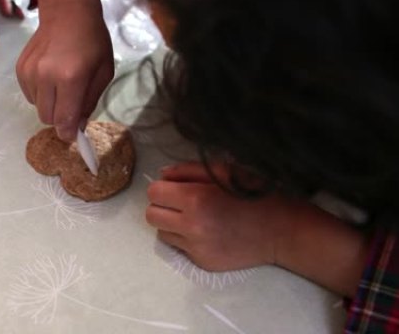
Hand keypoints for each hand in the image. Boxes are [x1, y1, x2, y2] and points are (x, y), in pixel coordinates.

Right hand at [15, 0, 113, 141]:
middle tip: (72, 105)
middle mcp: (46, 77)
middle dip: (60, 118)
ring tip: (62, 84)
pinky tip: (50, 76)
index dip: (69, 134)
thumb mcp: (103, 73)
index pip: (63, 121)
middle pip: (47, 118)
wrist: (68, 11)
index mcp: (71, 78)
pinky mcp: (20, 69)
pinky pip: (29, 95)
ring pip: (37, 108)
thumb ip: (89, 102)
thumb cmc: (92, 41)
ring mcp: (30, 72)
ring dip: (50, 104)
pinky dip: (40, 93)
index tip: (73, 135)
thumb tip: (77, 127)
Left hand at [146, 162, 304, 271]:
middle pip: (151, 215)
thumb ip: (188, 170)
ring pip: (162, 233)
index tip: (175, 188)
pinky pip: (180, 248)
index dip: (162, 188)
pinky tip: (208, 233)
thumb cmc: (255, 195)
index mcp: (195, 198)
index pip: (153, 193)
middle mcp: (191, 225)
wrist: (282, 232)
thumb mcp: (225, 171)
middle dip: (162, 206)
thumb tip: (162, 175)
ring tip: (196, 218)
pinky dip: (187, 240)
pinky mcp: (202, 263)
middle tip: (181, 204)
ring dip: (172, 224)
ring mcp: (196, 247)